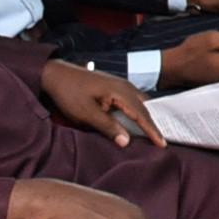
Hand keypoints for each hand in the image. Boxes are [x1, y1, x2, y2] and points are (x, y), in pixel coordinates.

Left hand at [39, 58, 163, 148]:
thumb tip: (127, 142)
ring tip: (152, 133)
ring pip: (140, 103)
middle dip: (153, 125)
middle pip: (145, 108)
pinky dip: (138, 112)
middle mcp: (125, 86)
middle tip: (161, 142)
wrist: (56, 74)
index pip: (141, 114)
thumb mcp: (86, 114)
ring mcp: (121, 84)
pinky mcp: (115, 86)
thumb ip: (108, 127)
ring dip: (145, 118)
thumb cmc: (69, 93)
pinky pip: (133, 100)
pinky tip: (136, 120)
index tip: (162, 144)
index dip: (152, 130)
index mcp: (120, 92)